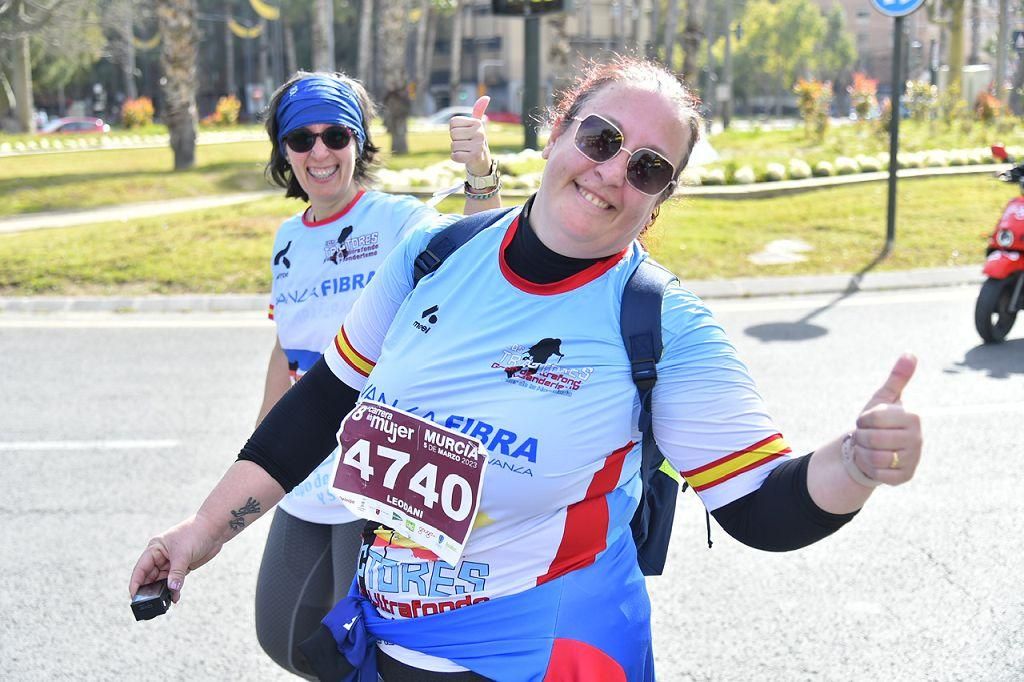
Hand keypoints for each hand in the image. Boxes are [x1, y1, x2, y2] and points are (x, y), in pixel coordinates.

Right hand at [128, 514, 222, 602]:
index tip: (133, 597)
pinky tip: (175, 597)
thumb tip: (172, 590)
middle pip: (149, 577)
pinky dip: (174, 590)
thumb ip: (176, 573)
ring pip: (161, 581)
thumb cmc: (195, 534)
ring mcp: (171, 562)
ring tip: (164, 603)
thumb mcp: (183, 554)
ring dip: (162, 591)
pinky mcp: (182, 567)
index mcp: (155, 549)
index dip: (135, 583)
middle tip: (149, 604)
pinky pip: (174, 581)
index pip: (140, 569)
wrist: (214, 528)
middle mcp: (160, 556)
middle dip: (149, 590)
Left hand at [450, 95, 491, 176]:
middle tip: (465, 144)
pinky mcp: (474, 157)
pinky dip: (456, 158)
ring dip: (456, 150)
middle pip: (453, 134)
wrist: (482, 161)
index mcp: (477, 123)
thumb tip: (486, 97)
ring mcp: (478, 145)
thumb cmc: (476, 141)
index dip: (454, 130)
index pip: (453, 123)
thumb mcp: (476, 126)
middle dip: (455, 140)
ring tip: (466, 150)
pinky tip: (465, 157)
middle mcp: (480, 133)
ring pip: (453, 145)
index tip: (463, 134)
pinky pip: (455, 156)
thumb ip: (478, 111)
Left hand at [850, 353, 921, 485]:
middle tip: (864, 437)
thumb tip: (910, 353)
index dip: (862, 420)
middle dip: (860, 438)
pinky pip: (878, 474)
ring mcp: (914, 459)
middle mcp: (918, 439)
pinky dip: (869, 468)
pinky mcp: (905, 477)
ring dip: (862, 453)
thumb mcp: (883, 399)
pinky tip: (873, 463)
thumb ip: (897, 378)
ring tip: (867, 449)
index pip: (874, 418)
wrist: (876, 450)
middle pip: (871, 439)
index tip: (866, 421)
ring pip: (873, 458)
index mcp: (912, 417)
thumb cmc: (879, 422)